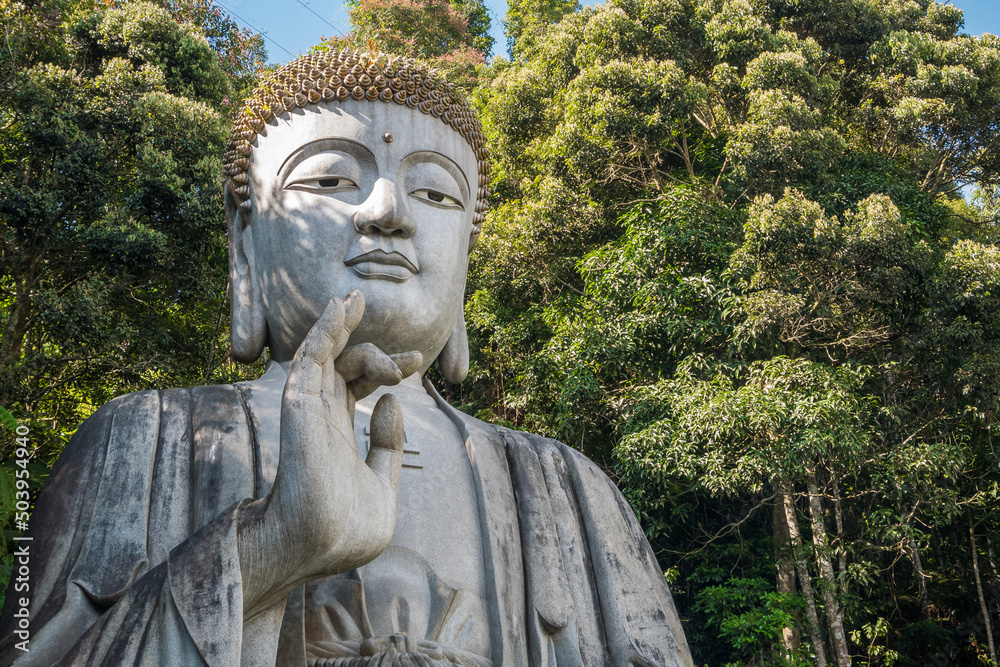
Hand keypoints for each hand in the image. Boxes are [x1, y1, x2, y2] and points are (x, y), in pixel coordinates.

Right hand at [238, 291, 421, 617]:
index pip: (359, 387)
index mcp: (337, 435)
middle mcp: (321, 418)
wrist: (321, 545)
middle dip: (372, 348)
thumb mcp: (381, 485)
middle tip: (405, 348)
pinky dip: (325, 330)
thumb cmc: (346, 530)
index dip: (386, 368)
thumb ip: (388, 446)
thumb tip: (393, 402)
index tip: (417, 361)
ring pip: (323, 354)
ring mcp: (309, 410)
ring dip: (340, 325)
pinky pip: (311, 357)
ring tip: (354, 298)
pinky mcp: (300, 405)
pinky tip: (339, 307)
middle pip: (342, 366)